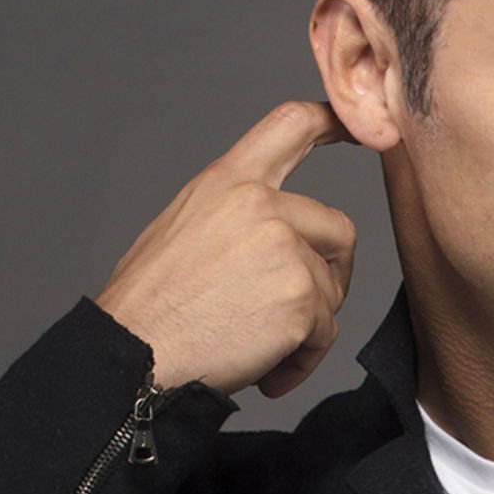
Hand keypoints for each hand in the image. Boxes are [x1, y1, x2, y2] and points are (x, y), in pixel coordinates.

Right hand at [94, 101, 356, 396]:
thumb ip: (235, 215)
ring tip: (261, 350)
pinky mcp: (300, 295)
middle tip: (297, 313)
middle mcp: (258, 204)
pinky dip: (303, 358)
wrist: (133, 359)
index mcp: (227, 182)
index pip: (291, 125)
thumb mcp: (181, 230)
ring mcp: (283, 247)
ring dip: (307, 327)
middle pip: (337, 229)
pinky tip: (267, 372)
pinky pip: (326, 331)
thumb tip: (278, 230)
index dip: (335, 121)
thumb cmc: (148, 309)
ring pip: (331, 288)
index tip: (359, 130)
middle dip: (328, 275)